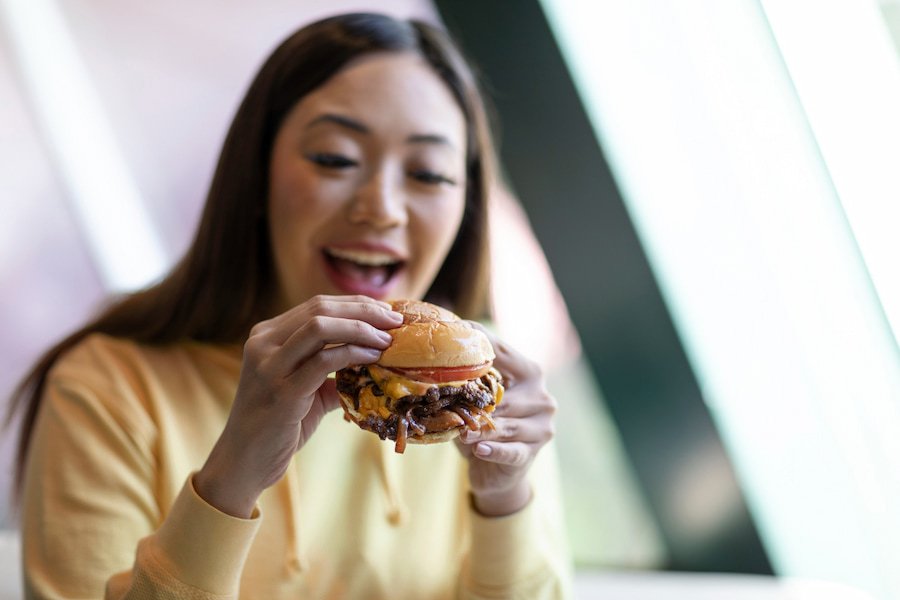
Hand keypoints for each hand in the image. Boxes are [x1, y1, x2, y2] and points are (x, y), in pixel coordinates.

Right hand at [195, 295, 402, 516]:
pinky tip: (373, 359)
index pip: (317, 305)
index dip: (356, 305)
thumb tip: (374, 358)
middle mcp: (262, 343)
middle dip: (365, 311)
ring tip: (388, 340)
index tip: (387, 312)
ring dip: (361, 329)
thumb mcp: (304, 388)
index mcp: (266, 335)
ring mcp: (268, 366)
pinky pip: (323, 361)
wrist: (244, 462)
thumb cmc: (277, 426)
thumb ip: (331, 370)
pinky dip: (353, 354)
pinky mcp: (281, 391)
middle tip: (396, 321)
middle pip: (320, 309)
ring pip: (320, 327)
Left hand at [456, 324, 556, 516]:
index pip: (504, 354)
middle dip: (478, 402)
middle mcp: (541, 397)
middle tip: (451, 402)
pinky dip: (495, 451)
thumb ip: (467, 378)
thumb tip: (437, 353)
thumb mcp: (475, 399)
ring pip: (507, 426)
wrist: (493, 471)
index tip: (455, 334)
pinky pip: (511, 451)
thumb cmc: (482, 425)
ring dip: (482, 429)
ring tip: (461, 432)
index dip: (480, 344)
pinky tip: (479, 450)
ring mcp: (541, 427)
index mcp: (530, 374)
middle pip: (505, 397)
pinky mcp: (531, 453)